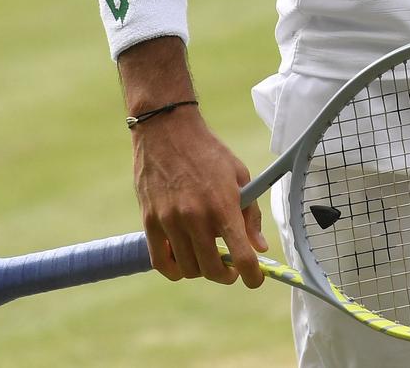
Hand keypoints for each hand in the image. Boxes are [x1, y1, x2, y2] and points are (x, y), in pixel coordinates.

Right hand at [132, 106, 267, 288]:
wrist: (167, 130)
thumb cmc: (207, 152)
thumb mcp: (239, 175)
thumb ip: (250, 214)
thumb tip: (259, 247)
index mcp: (223, 205)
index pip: (241, 255)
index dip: (252, 276)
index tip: (255, 279)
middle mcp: (196, 217)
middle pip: (213, 269)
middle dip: (227, 275)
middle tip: (231, 268)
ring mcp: (170, 221)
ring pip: (188, 268)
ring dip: (202, 269)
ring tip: (207, 256)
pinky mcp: (150, 221)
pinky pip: (161, 262)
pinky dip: (174, 269)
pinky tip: (183, 259)